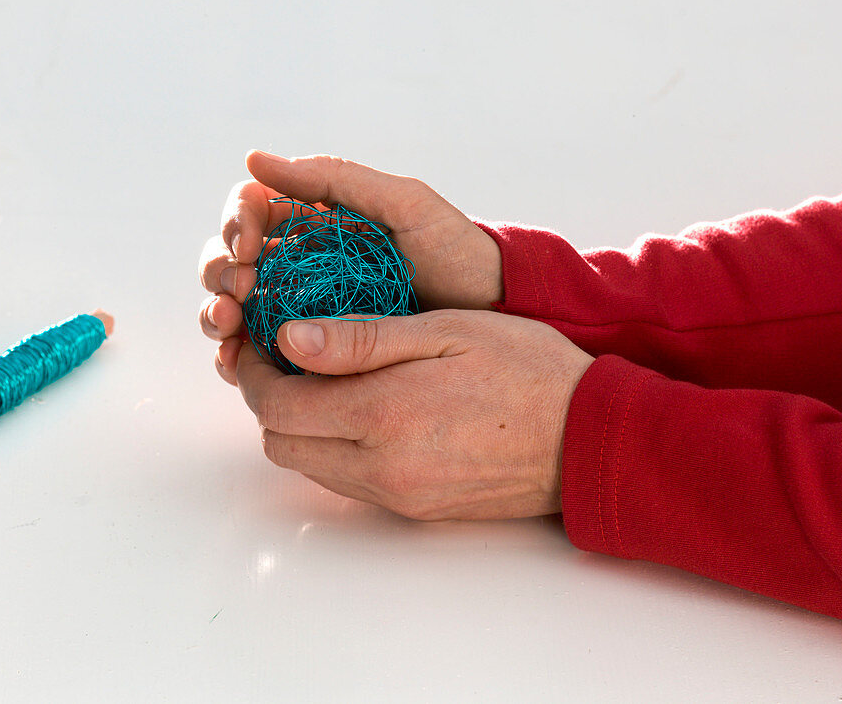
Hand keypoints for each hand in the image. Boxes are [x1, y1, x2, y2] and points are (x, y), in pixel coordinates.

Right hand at [198, 151, 503, 384]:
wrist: (493, 312)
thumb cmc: (454, 250)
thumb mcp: (403, 203)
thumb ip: (335, 179)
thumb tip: (254, 158)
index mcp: (315, 221)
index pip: (252, 212)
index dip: (236, 222)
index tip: (248, 243)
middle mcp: (299, 264)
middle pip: (230, 260)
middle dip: (218, 271)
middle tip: (237, 288)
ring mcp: (302, 311)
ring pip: (233, 307)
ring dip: (215, 313)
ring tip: (228, 325)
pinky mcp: (313, 354)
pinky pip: (258, 355)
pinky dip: (233, 357)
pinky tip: (236, 363)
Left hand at [235, 308, 594, 519]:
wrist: (590, 438)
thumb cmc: (526, 370)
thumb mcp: (446, 331)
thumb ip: (362, 338)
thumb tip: (289, 340)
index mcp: (383, 413)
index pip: (275, 406)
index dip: (252, 372)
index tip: (257, 341)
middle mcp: (381, 466)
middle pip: (280, 444)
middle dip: (269, 401)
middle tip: (286, 358)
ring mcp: (398, 495)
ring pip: (310, 467)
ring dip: (300, 427)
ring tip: (324, 381)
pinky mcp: (416, 510)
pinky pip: (348, 483)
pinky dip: (334, 449)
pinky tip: (362, 412)